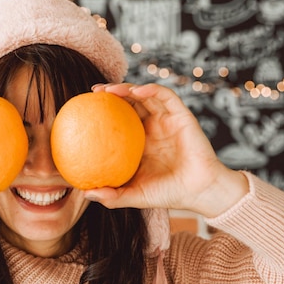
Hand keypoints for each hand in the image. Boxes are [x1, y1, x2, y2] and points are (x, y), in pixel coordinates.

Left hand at [84, 83, 247, 217]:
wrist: (199, 192)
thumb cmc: (168, 194)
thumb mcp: (135, 196)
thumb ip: (112, 196)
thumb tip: (84, 193)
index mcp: (140, 141)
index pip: (119, 119)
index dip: (103, 111)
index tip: (84, 109)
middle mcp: (152, 127)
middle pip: (130, 102)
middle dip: (112, 93)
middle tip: (94, 93)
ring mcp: (167, 120)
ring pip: (145, 95)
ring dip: (127, 88)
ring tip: (110, 89)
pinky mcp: (181, 115)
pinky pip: (166, 96)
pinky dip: (151, 89)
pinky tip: (136, 91)